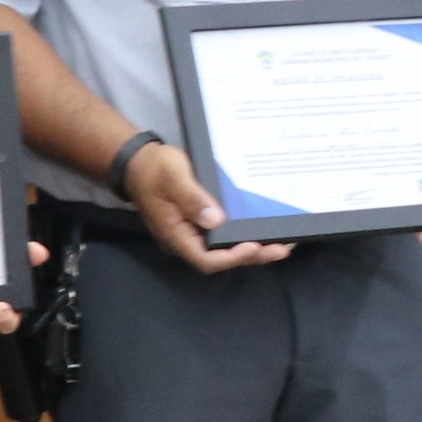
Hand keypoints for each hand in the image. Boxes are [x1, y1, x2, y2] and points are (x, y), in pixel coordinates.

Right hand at [129, 140, 291, 273]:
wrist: (140, 162)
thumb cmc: (154, 168)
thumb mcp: (172, 176)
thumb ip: (191, 198)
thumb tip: (215, 220)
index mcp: (176, 235)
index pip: (205, 260)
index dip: (231, 258)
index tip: (253, 246)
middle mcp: (186, 240)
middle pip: (220, 259)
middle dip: (252, 255)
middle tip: (281, 249)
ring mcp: (193, 233)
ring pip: (224, 249)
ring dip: (252, 248)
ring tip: (281, 244)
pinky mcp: (200, 224)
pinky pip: (224, 235)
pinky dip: (244, 234)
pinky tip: (263, 229)